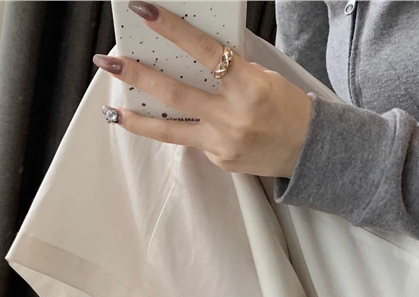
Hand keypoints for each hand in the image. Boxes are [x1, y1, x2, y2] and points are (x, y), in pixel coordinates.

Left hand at [93, 1, 312, 177]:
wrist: (308, 151)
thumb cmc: (287, 107)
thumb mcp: (264, 78)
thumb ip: (229, 71)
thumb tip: (191, 57)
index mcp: (249, 86)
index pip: (204, 52)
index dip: (174, 30)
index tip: (147, 12)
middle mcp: (232, 116)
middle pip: (175, 95)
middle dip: (138, 76)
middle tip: (110, 62)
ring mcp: (222, 143)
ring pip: (169, 131)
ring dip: (137, 120)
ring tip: (112, 111)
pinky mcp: (219, 160)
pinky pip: (191, 140)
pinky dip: (180, 129)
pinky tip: (173, 125)